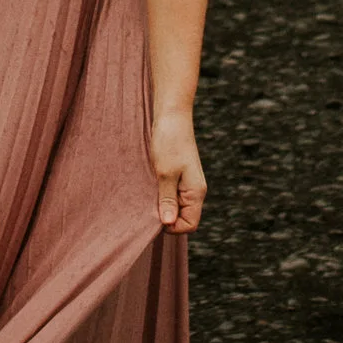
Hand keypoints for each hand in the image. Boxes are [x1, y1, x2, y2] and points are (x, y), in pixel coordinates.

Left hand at [149, 110, 206, 234]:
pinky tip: (148, 186)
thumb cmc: (170, 141)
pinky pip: (170, 194)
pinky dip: (159, 194)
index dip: (172, 227)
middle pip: (182, 218)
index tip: (154, 216)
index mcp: (196, 192)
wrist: (172, 115)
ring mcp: (186, 184)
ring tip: (146, 194)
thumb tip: (168, 223)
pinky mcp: (178, 176)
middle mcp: (194, 191)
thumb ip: (167, 199)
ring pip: (174, 206)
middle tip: (146, 206)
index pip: (189, 224)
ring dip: (160, 205)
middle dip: (165, 217)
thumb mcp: (165, 172)